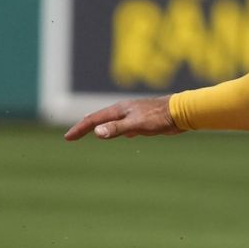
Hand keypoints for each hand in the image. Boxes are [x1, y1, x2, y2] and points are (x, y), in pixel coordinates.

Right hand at [63, 96, 182, 140]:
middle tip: (74, 134)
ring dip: (102, 127)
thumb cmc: (158, 117)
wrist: (180, 112)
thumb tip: (96, 132)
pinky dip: (120, 130)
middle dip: (86, 126)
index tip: (68, 138)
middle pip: (101, 118)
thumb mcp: (135, 125)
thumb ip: (117, 128)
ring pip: (114, 121)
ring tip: (95, 132)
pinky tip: (126, 134)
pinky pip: (127, 125)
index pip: (94, 120)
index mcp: (119, 110)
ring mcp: (134, 114)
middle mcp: (125, 110)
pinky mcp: (145, 120)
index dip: (80, 129)